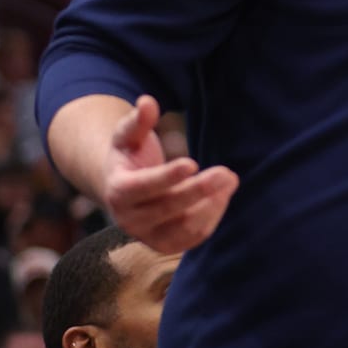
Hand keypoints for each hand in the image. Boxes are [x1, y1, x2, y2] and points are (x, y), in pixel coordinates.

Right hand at [100, 95, 238, 252]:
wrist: (126, 192)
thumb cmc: (130, 158)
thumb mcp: (127, 137)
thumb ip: (136, 121)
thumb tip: (147, 101)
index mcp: (117, 191)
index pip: (140, 188)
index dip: (166, 177)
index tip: (192, 163)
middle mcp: (129, 219)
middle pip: (166, 209)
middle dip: (198, 191)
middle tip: (227, 173)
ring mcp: (148, 236)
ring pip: (183, 228)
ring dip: (211, 206)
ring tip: (229, 180)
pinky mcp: (167, 245)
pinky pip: (193, 238)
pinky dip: (211, 218)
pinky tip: (223, 195)